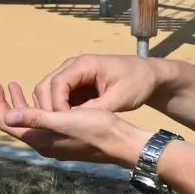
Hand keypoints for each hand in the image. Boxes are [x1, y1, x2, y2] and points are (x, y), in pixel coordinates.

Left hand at [0, 80, 148, 165]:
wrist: (123, 143)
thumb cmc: (96, 129)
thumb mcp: (64, 120)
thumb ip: (35, 118)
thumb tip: (7, 116)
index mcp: (40, 139)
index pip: (8, 122)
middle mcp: (44, 143)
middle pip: (15, 122)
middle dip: (5, 101)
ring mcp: (54, 142)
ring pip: (29, 121)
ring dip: (20, 103)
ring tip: (14, 86)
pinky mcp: (65, 137)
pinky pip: (42, 121)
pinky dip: (35, 107)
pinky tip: (41, 97)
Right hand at [28, 54, 160, 114]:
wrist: (149, 75)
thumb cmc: (138, 83)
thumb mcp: (120, 98)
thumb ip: (96, 108)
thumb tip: (74, 122)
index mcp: (84, 64)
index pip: (57, 83)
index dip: (56, 105)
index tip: (63, 123)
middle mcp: (73, 66)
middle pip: (45, 86)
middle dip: (47, 108)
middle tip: (57, 128)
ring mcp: (72, 74)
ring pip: (47, 91)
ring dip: (50, 109)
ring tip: (61, 127)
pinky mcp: (74, 83)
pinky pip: (57, 95)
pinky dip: (57, 109)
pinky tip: (66, 123)